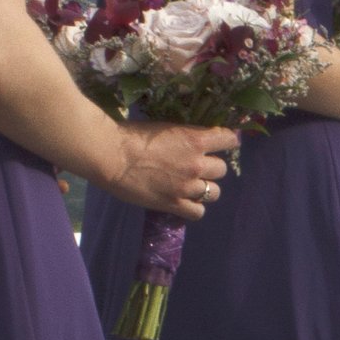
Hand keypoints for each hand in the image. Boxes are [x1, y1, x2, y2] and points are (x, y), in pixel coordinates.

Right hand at [96, 123, 240, 217]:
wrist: (111, 155)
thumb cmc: (131, 136)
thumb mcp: (165, 127)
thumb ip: (184, 136)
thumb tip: (194, 140)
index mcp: (195, 140)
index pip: (228, 140)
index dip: (227, 141)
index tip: (221, 143)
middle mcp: (197, 164)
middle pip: (221, 169)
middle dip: (211, 167)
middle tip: (197, 167)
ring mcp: (187, 186)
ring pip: (214, 192)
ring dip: (206, 188)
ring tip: (192, 186)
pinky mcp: (175, 204)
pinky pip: (199, 212)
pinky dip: (194, 207)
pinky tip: (185, 202)